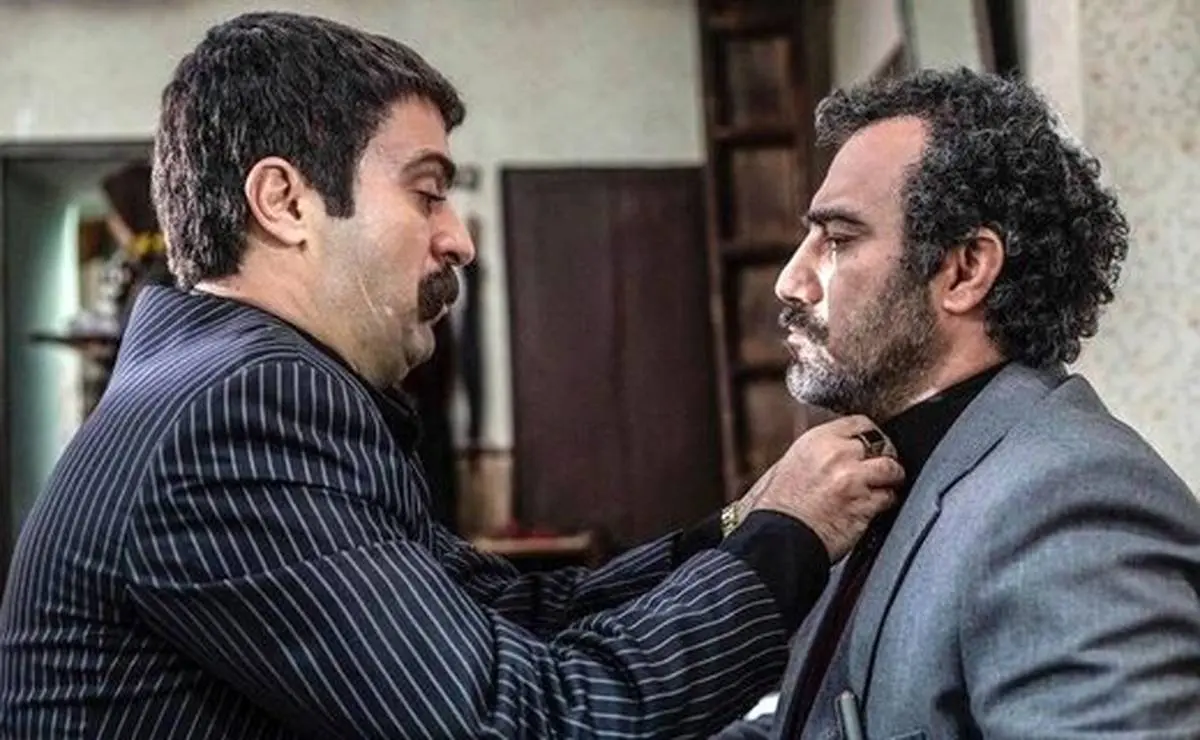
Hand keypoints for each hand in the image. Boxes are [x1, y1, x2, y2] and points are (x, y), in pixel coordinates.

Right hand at [742, 415, 903, 560]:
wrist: (779, 535)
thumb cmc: (778, 506)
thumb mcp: (790, 464)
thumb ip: (817, 453)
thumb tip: (836, 452)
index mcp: (817, 440)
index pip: (859, 423)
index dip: (871, 434)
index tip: (874, 444)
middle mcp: (837, 455)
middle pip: (881, 443)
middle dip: (884, 455)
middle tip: (880, 467)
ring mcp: (853, 479)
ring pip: (891, 469)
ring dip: (891, 478)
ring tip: (885, 485)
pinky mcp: (864, 504)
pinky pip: (888, 497)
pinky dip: (886, 501)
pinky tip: (875, 506)